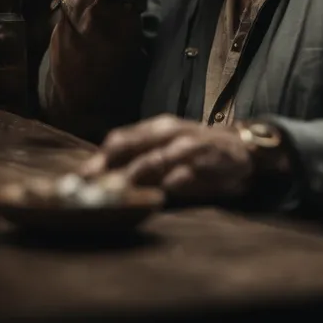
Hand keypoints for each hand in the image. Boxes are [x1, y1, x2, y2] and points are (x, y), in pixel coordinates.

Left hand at [80, 115, 254, 203]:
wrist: (242, 148)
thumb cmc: (196, 151)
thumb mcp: (166, 147)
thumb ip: (139, 159)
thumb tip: (102, 178)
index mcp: (156, 129)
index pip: (120, 141)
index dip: (99, 160)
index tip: (80, 180)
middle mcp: (170, 132)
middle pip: (132, 147)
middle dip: (109, 169)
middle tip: (92, 190)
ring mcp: (189, 145)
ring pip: (155, 158)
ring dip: (135, 176)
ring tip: (118, 193)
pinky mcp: (209, 161)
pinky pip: (186, 172)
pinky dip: (171, 183)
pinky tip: (160, 193)